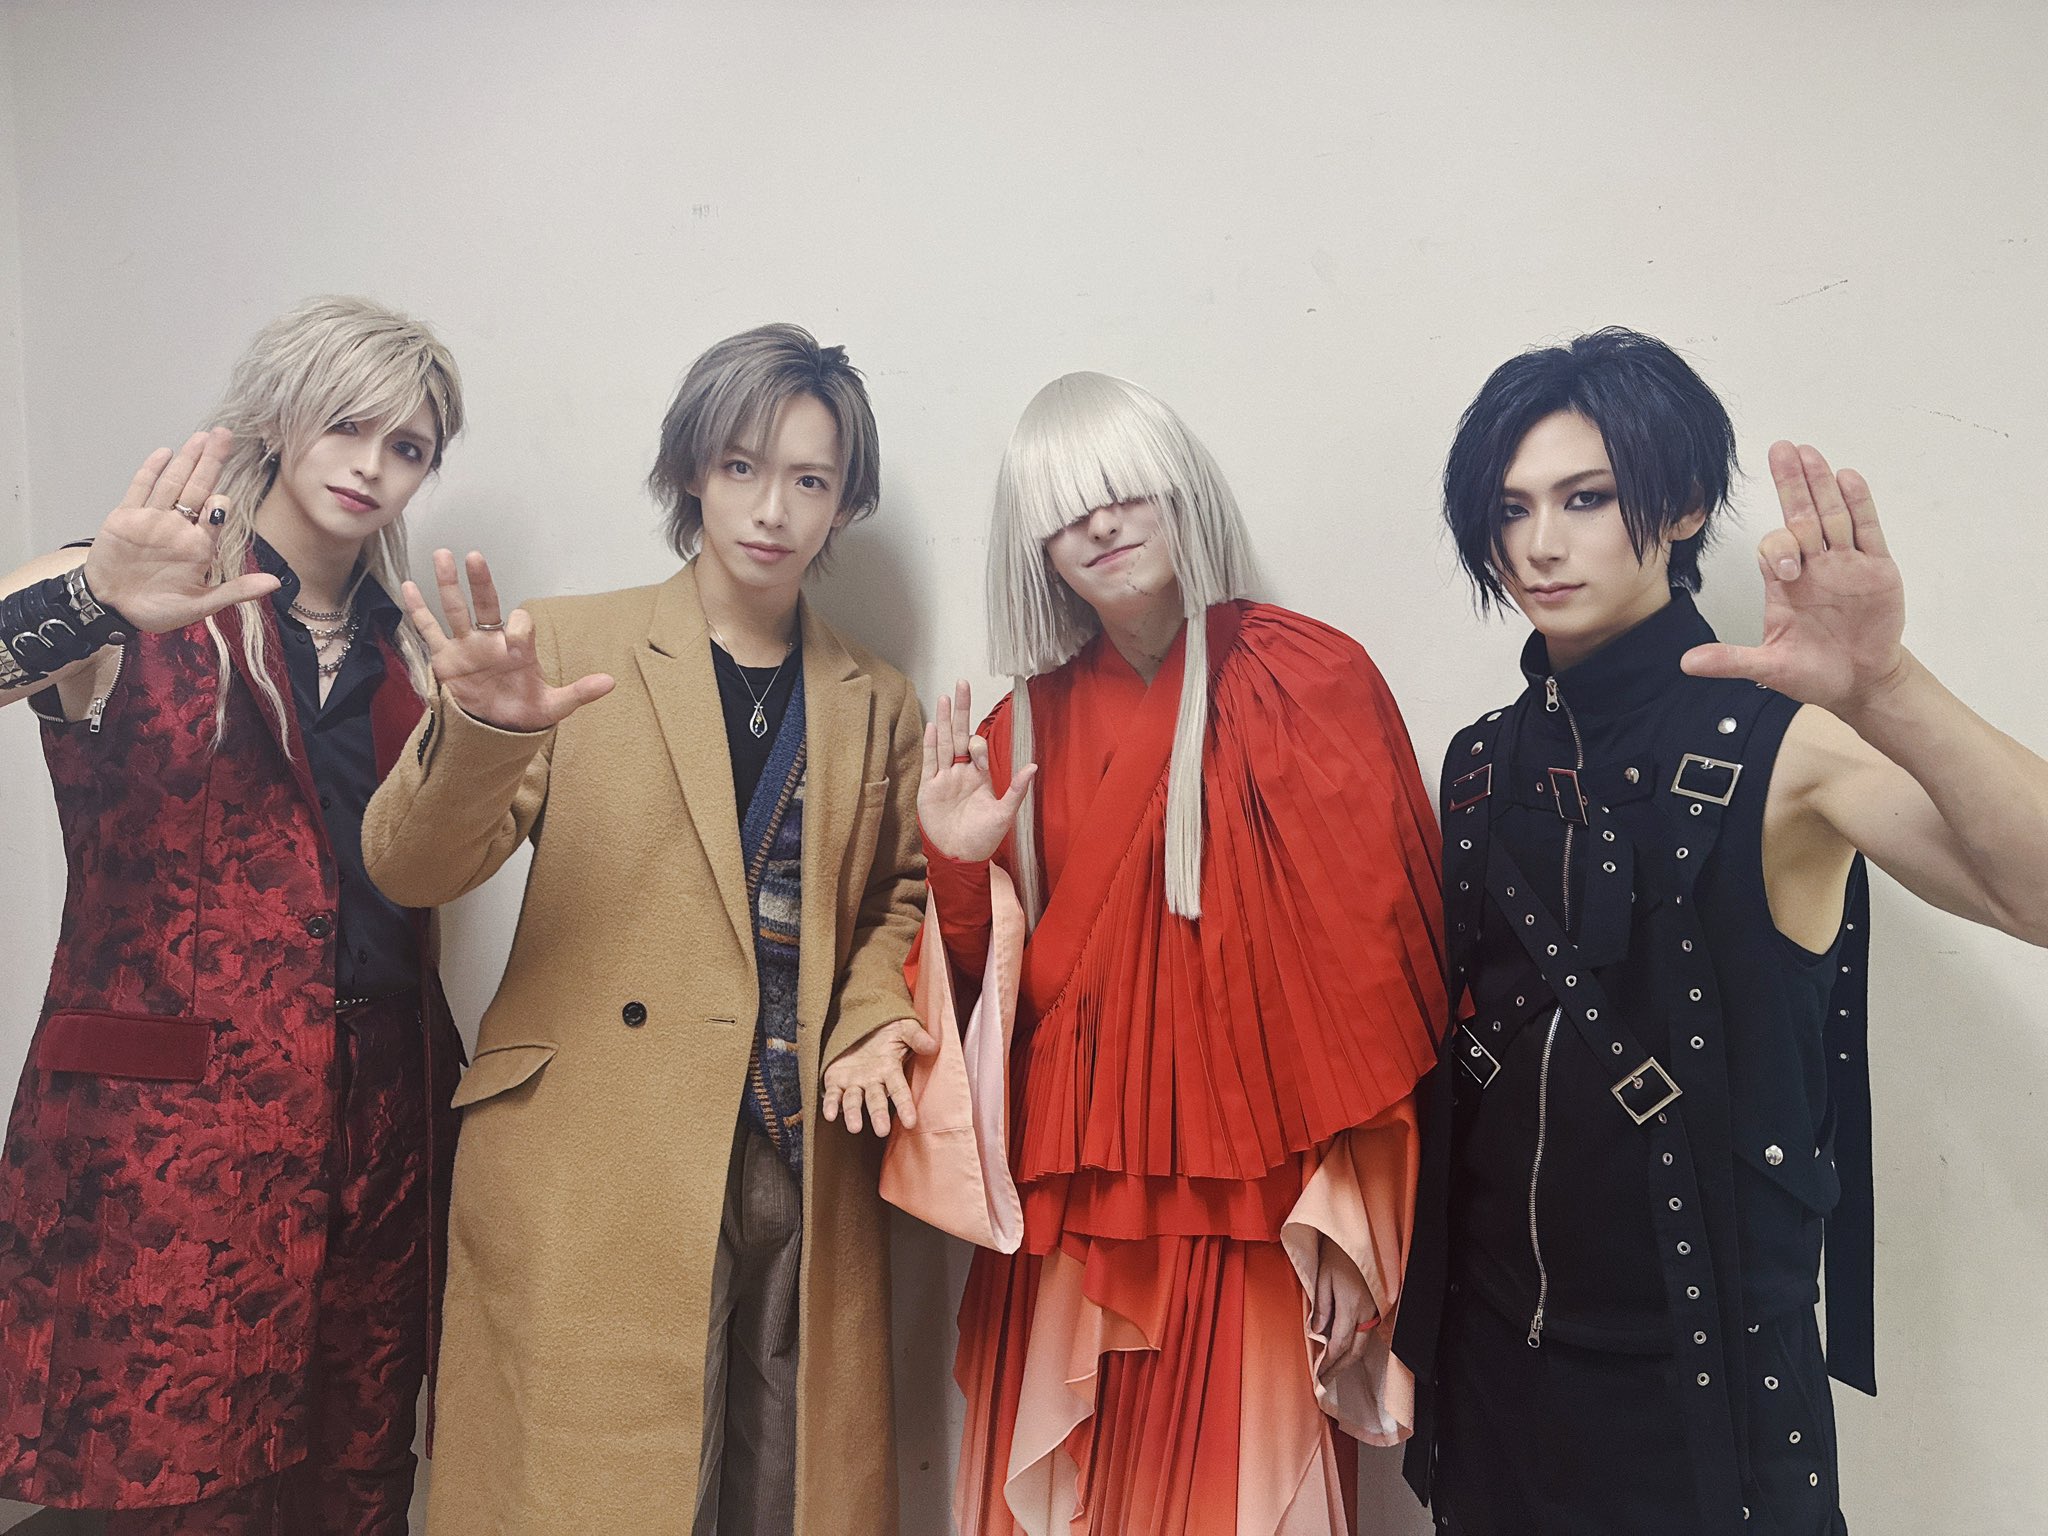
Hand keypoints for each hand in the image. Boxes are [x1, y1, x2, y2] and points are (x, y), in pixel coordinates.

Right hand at [81, 429, 281, 629]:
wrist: (113, 609)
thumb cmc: (157, 610)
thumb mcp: (200, 605)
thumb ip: (236, 591)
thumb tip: (275, 584)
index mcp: (198, 546)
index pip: (214, 516)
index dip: (219, 504)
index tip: (220, 500)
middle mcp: (178, 528)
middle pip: (197, 488)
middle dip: (211, 462)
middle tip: (224, 436)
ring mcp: (152, 520)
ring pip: (171, 483)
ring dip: (186, 460)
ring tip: (202, 437)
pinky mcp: (125, 518)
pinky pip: (140, 489)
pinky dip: (151, 471)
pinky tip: (165, 453)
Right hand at [403, 548, 613, 730]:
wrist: (496, 731)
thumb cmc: (525, 712)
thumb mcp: (554, 706)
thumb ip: (579, 693)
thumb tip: (611, 682)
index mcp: (519, 649)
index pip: (519, 625)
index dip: (519, 629)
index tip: (516, 644)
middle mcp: (491, 641)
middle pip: (486, 604)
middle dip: (481, 582)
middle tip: (475, 557)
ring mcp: (466, 647)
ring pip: (455, 609)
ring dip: (448, 584)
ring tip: (442, 555)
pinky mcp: (446, 659)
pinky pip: (430, 630)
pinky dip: (418, 610)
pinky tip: (408, 586)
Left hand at [820, 1018, 937, 1136]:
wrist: (861, 1022)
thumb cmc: (886, 1030)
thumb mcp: (903, 1028)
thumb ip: (916, 1037)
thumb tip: (933, 1045)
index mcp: (890, 1070)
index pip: (900, 1091)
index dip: (905, 1106)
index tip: (910, 1122)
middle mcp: (872, 1081)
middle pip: (876, 1100)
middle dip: (879, 1115)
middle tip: (881, 1131)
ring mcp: (854, 1083)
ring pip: (853, 1101)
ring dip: (853, 1114)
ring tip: (855, 1127)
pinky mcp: (835, 1081)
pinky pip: (833, 1095)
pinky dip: (831, 1105)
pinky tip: (829, 1115)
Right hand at [918, 679, 1036, 861]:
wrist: (959, 857)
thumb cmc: (983, 838)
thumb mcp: (1005, 814)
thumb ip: (1017, 790)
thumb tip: (1034, 766)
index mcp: (980, 777)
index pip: (978, 749)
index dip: (978, 746)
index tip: (978, 752)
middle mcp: (961, 773)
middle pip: (959, 735)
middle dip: (960, 711)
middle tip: (961, 684)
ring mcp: (944, 779)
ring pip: (943, 743)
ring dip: (943, 721)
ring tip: (943, 697)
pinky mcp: (929, 788)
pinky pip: (929, 762)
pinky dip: (930, 745)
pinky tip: (931, 726)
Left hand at [1309, 1240, 1376, 1378]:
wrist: (1361, 1237)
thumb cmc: (1338, 1254)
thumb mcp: (1322, 1278)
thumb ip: (1322, 1308)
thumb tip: (1318, 1333)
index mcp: (1351, 1308)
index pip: (1339, 1346)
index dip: (1329, 1364)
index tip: (1319, 1376)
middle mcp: (1367, 1314)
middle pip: (1355, 1351)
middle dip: (1340, 1368)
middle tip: (1326, 1380)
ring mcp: (1375, 1311)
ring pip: (1363, 1344)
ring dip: (1349, 1358)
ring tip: (1334, 1368)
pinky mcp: (1378, 1306)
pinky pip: (1368, 1333)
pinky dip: (1357, 1345)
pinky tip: (1347, 1347)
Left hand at [1680, 442, 1906, 713]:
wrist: (1860, 683)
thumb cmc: (1814, 671)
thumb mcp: (1769, 667)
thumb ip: (1731, 660)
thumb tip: (1686, 664)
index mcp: (1785, 583)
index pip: (1775, 547)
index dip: (1780, 549)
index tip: (1790, 570)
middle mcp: (1814, 566)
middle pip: (1802, 516)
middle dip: (1792, 484)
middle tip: (1782, 449)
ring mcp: (1847, 564)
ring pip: (1834, 516)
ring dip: (1823, 485)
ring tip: (1810, 453)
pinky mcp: (1878, 570)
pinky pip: (1868, 531)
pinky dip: (1861, 506)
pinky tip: (1849, 478)